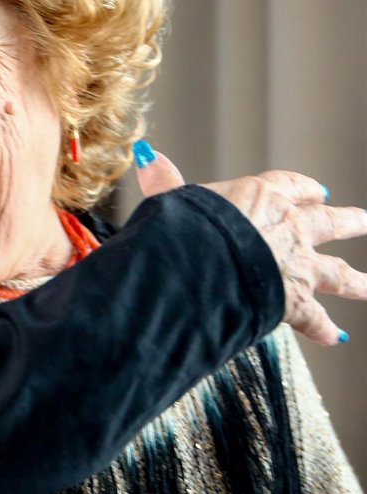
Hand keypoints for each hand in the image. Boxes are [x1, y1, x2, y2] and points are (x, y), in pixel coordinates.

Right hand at [135, 146, 366, 345]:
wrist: (206, 265)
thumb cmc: (186, 229)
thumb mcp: (173, 199)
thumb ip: (166, 182)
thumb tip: (148, 156)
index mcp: (261, 198)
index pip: (290, 186)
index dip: (302, 189)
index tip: (317, 191)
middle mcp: (289, 228)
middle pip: (328, 222)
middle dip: (349, 222)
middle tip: (364, 220)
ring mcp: (298, 265)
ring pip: (337, 272)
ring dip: (357, 282)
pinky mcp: (296, 300)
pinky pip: (315, 318)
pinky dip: (324, 328)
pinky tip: (335, 337)